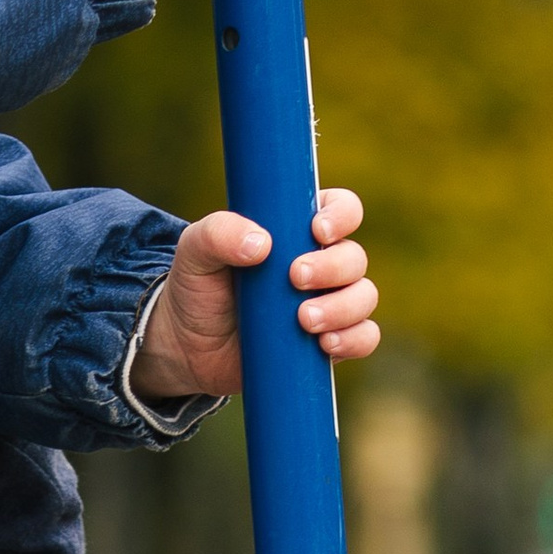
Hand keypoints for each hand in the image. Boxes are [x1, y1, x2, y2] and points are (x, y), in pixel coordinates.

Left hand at [128, 188, 375, 399]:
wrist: (188, 345)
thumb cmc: (197, 285)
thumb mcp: (194, 251)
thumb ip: (219, 233)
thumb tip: (261, 244)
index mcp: (296, 229)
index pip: (341, 208)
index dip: (341, 215)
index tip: (316, 231)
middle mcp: (320, 261)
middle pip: (354, 256)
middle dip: (332, 267)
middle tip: (294, 278)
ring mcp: (328, 302)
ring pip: (364, 296)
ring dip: (343, 307)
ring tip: (303, 319)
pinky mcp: (328, 340)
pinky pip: (364, 337)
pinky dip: (353, 340)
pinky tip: (324, 345)